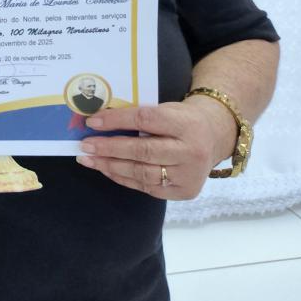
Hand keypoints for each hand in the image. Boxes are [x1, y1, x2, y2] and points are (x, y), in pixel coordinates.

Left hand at [73, 98, 234, 200]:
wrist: (214, 137)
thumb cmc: (182, 120)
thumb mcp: (167, 109)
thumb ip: (140, 116)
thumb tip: (99, 122)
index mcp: (186, 124)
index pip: (145, 120)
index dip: (116, 121)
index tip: (92, 121)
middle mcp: (191, 151)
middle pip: (143, 151)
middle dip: (109, 148)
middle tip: (85, 146)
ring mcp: (189, 175)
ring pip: (143, 173)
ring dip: (111, 166)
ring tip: (89, 160)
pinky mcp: (184, 191)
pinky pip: (147, 187)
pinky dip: (123, 178)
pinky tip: (107, 169)